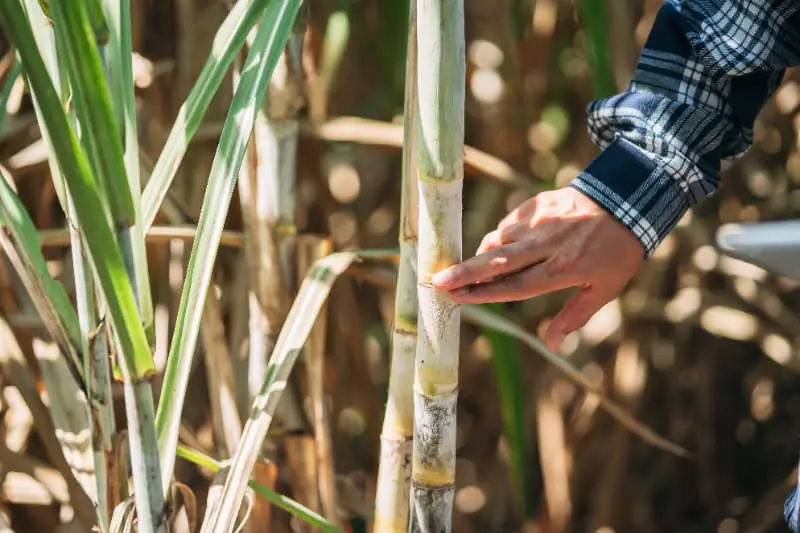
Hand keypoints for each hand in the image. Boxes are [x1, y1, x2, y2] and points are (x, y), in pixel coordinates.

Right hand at [431, 187, 644, 350]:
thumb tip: (552, 345)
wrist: (628, 199)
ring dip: (481, 256)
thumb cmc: (617, 251)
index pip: (517, 285)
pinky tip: (497, 248)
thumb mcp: (605, 289)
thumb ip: (574, 316)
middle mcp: (547, 244)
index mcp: (564, 268)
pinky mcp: (537, 204)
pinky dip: (499, 238)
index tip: (459, 298)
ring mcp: (540, 221)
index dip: (486, 293)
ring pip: (499, 240)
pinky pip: (509, 224)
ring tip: (466, 269)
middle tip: (437, 280)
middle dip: (466, 272)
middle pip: (499, 261)